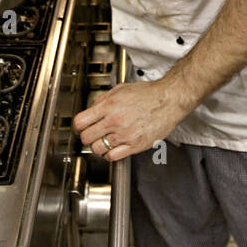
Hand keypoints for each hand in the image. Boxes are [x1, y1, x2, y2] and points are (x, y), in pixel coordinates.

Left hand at [73, 79, 190, 161]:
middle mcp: (115, 121)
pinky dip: (110, 154)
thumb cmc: (148, 94)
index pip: (80, 122)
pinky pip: (113, 156)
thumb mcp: (120, 89)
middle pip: (87, 138)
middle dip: (87, 137)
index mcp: (109, 106)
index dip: (77, 126)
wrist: (169, 100)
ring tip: (104, 141)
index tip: (80, 128)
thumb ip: (103, 100)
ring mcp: (125, 135)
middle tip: (92, 135)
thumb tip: (91, 110)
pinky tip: (114, 147)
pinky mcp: (135, 145)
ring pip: (97, 149)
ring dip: (98, 146)